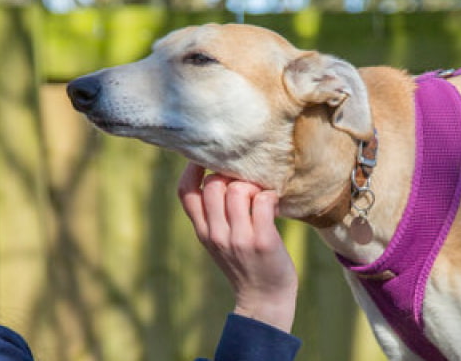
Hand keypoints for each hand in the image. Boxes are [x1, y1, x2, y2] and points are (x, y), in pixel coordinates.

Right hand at [178, 162, 297, 332]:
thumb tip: (219, 177)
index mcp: (203, 232)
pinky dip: (270, 196)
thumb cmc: (246, 265)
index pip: (186, 192)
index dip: (193, 169)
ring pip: (238, 189)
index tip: (208, 160)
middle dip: (232, 178)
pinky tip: (274, 206)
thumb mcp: (219, 242)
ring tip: (262, 199)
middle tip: (248, 188)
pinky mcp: (261, 241)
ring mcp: (238, 238)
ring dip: (254, 187)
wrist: (264, 300)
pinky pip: (262, 201)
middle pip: (213, 185)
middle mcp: (216, 234)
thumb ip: (215, 216)